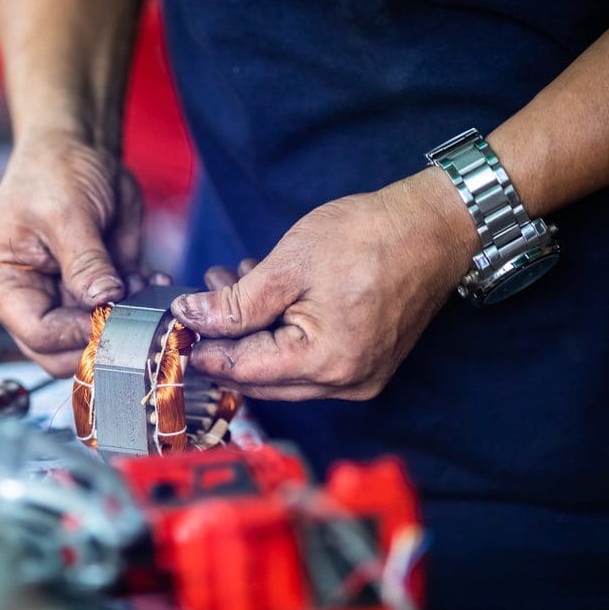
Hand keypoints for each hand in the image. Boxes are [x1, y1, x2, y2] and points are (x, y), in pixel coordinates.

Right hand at [0, 131, 141, 375]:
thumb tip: (104, 302)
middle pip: (60, 351)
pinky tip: (151, 281)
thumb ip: (85, 263)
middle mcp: (29, 298)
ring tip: (143, 286)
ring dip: (124, 323)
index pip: (37, 333)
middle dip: (101, 337)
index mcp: (1, 282)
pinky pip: (118, 319)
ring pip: (92, 341)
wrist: (79, 148)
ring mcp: (62, 300)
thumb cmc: (53, 171)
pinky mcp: (94, 293)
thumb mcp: (67, 213)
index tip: (112, 316)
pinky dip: (139, 308)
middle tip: (135, 314)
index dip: (76, 333)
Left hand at [170, 168, 477, 400]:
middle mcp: (345, 383)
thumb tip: (189, 317)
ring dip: (249, 332)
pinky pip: (307, 359)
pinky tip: (262, 294)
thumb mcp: (288, 265)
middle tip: (198, 301)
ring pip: (282, 368)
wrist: (434, 227)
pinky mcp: (365, 362)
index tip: (174, 330)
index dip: (204, 350)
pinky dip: (279, 332)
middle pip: (261, 377)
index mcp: (326, 362)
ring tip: (228, 283)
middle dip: (224, 340)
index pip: (244, 370)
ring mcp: (359, 377)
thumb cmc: (369, 238)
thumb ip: (234, 302)